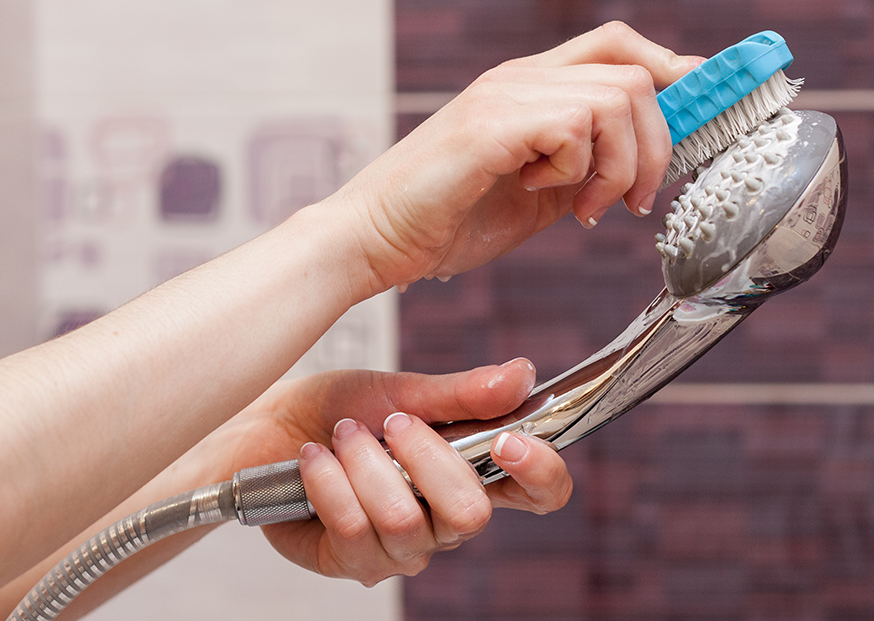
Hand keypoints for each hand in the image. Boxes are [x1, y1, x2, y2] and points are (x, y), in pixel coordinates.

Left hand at [200, 359, 569, 585]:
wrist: (268, 430)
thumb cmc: (339, 411)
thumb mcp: (401, 390)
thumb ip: (463, 392)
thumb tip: (522, 375)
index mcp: (472, 471)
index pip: (539, 492)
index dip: (541, 473)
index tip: (508, 441)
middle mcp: (446, 518)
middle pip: (472, 515)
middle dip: (425, 458)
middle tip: (391, 423)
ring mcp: (403, 546)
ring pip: (404, 523)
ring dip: (366, 465)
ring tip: (342, 436)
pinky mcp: (355, 562)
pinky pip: (356, 532)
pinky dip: (330, 483)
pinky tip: (315, 460)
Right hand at [327, 22, 703, 289]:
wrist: (379, 240)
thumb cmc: (452, 219)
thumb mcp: (541, 194)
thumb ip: (586, 169)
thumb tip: (645, 165)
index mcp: (532, 88)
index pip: (618, 48)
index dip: (673, 69)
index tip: (705, 105)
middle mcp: (521, 78)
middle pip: (634, 72)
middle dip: (658, 144)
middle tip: (635, 201)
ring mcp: (505, 95)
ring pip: (617, 97)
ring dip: (620, 165)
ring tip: (585, 206)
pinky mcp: (491, 125)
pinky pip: (574, 126)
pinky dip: (577, 171)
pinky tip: (540, 192)